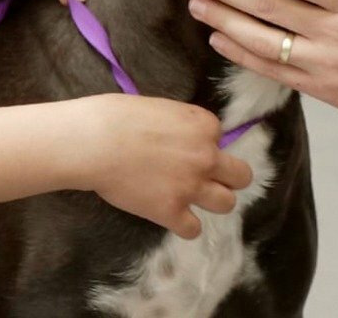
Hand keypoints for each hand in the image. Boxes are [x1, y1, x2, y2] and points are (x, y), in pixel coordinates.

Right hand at [74, 94, 252, 237]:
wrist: (96, 142)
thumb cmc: (117, 116)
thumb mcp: (161, 107)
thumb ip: (181, 124)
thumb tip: (181, 137)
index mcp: (204, 125)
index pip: (220, 138)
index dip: (202, 143)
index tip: (181, 146)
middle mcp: (206, 156)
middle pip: (241, 176)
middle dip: (229, 177)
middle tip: (210, 179)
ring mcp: (191, 186)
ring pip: (227, 204)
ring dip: (214, 201)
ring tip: (196, 199)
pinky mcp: (172, 212)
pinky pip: (194, 229)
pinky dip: (184, 225)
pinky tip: (173, 216)